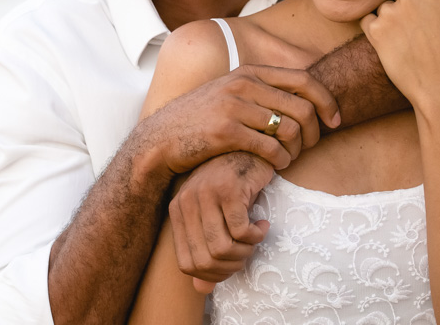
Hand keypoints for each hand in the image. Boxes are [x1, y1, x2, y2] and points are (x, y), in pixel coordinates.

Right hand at [137, 64, 339, 178]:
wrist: (161, 139)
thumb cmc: (201, 120)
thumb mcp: (230, 94)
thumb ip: (261, 90)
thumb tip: (305, 96)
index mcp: (248, 71)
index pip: (304, 79)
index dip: (326, 101)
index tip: (335, 122)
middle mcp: (243, 84)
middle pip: (302, 107)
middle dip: (314, 132)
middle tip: (310, 149)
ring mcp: (233, 106)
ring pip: (289, 129)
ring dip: (297, 150)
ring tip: (289, 159)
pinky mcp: (226, 131)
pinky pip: (271, 148)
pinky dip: (280, 161)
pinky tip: (276, 167)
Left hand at [168, 152, 274, 292]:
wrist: (248, 149)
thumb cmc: (233, 186)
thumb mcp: (215, 218)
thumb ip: (205, 251)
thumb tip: (201, 290)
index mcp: (177, 212)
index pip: (187, 265)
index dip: (213, 275)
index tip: (233, 264)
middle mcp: (186, 203)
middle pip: (206, 261)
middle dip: (232, 265)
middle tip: (248, 251)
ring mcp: (205, 194)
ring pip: (223, 248)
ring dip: (245, 251)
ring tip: (254, 237)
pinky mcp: (228, 189)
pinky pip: (241, 230)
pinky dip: (256, 235)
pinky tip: (262, 224)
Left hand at [360, 0, 439, 107]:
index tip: (433, 14)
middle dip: (410, 6)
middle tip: (422, 31)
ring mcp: (389, 11)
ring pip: (386, 6)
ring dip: (393, 18)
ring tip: (409, 39)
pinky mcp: (374, 29)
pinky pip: (369, 20)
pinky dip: (376, 29)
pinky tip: (391, 42)